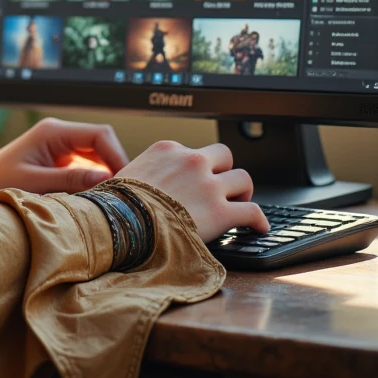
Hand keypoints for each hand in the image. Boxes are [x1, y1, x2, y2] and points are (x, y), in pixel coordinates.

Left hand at [0, 118, 128, 197]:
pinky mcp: (61, 160)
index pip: (100, 134)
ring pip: (98, 155)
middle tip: (125, 192)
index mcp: (54, 131)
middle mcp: (61, 134)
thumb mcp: (35, 183)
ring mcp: (62, 146)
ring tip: (113, 197)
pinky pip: (88, 165)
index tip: (125, 180)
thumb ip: (70, 179)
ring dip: (106, 173)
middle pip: (103, 143)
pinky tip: (98, 196)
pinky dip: (96, 179)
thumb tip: (106, 179)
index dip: (117, 155)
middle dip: (115, 165)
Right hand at [114, 140, 268, 241]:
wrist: (121, 223)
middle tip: (222, 188)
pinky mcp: (221, 212)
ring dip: (242, 192)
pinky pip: (253, 211)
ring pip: (243, 179)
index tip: (197, 181)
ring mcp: (208, 186)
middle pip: (224, 156)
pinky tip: (260, 227)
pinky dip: (259, 219)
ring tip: (240, 204)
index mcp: (168, 150)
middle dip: (225, 171)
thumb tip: (143, 185)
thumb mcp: (127, 174)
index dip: (198, 168)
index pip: (193, 151)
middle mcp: (192, 161)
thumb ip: (145, 172)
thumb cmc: (117, 204)